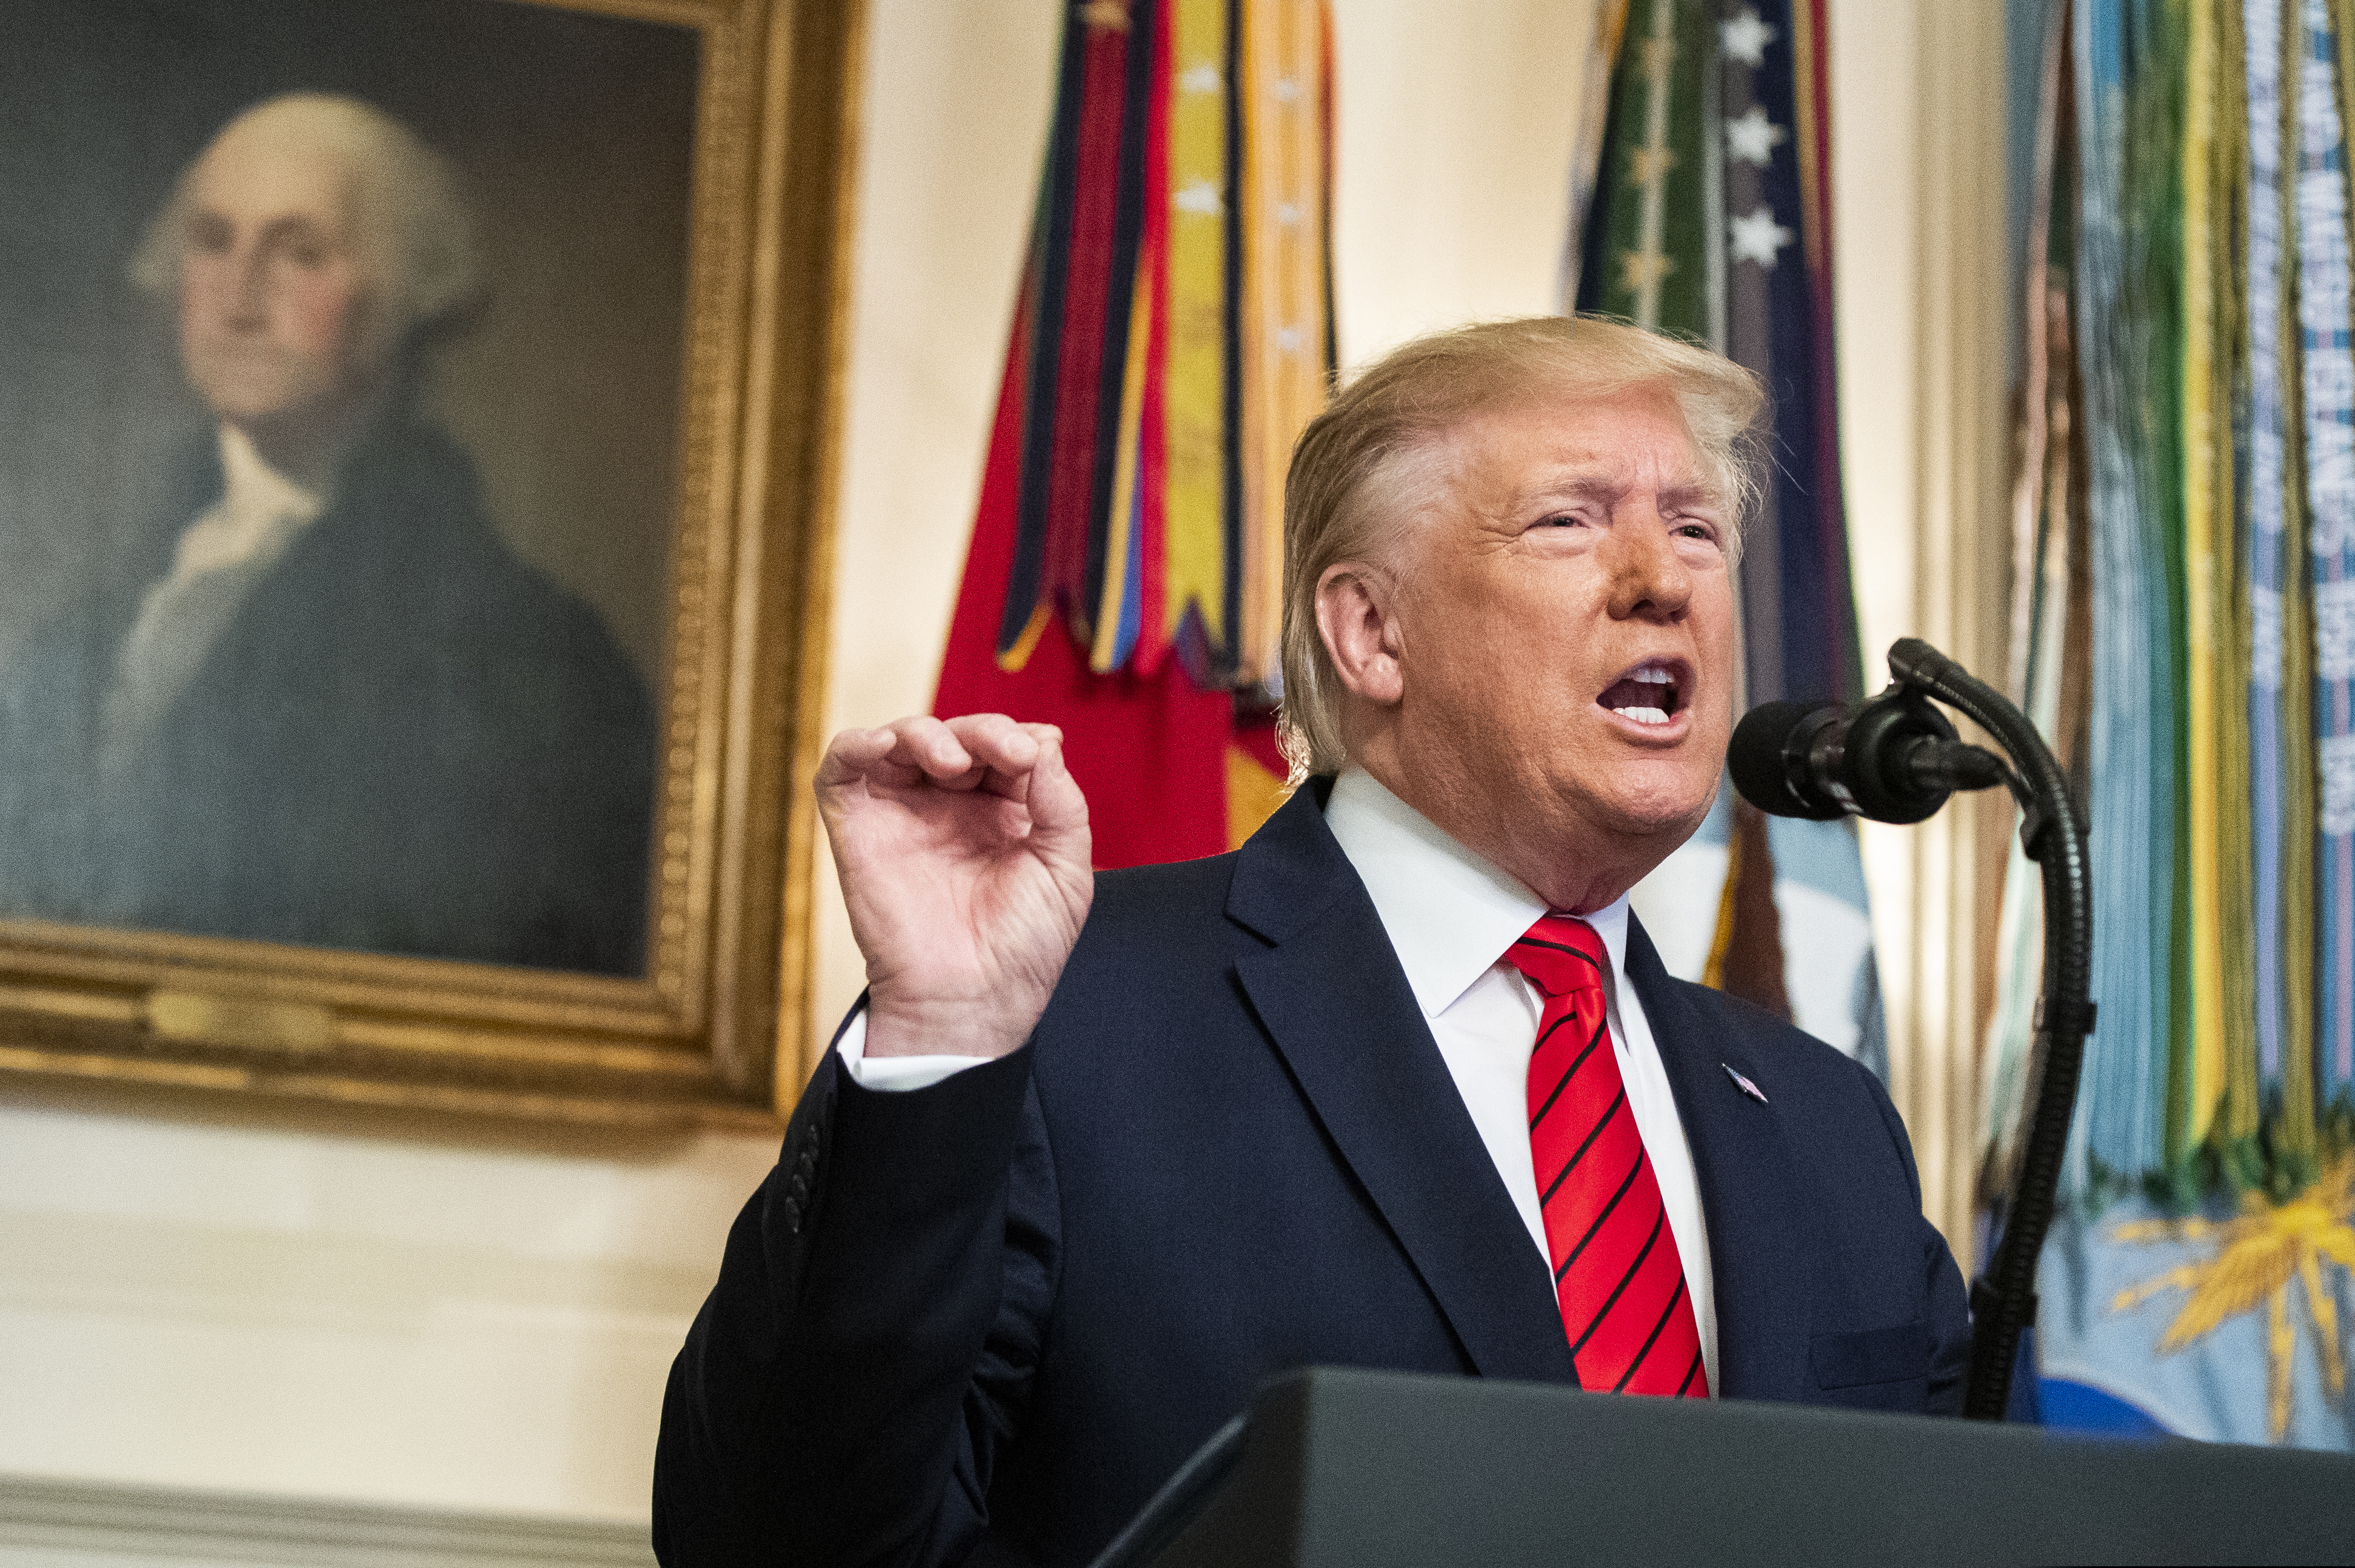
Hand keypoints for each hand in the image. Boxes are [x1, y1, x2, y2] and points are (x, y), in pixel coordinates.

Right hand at [815, 714, 1092, 1058]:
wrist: (972, 1001)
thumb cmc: (1022, 949)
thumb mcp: (1066, 870)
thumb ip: (1061, 802)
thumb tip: (1045, 740)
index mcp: (1002, 811)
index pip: (1005, 746)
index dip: (1019, 738)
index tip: (1033, 756)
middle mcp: (951, 805)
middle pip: (958, 734)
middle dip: (984, 732)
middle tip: (1007, 754)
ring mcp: (903, 813)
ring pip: (902, 739)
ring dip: (928, 733)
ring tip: (954, 762)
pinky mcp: (858, 827)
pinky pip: (841, 768)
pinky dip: (856, 743)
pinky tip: (884, 745)